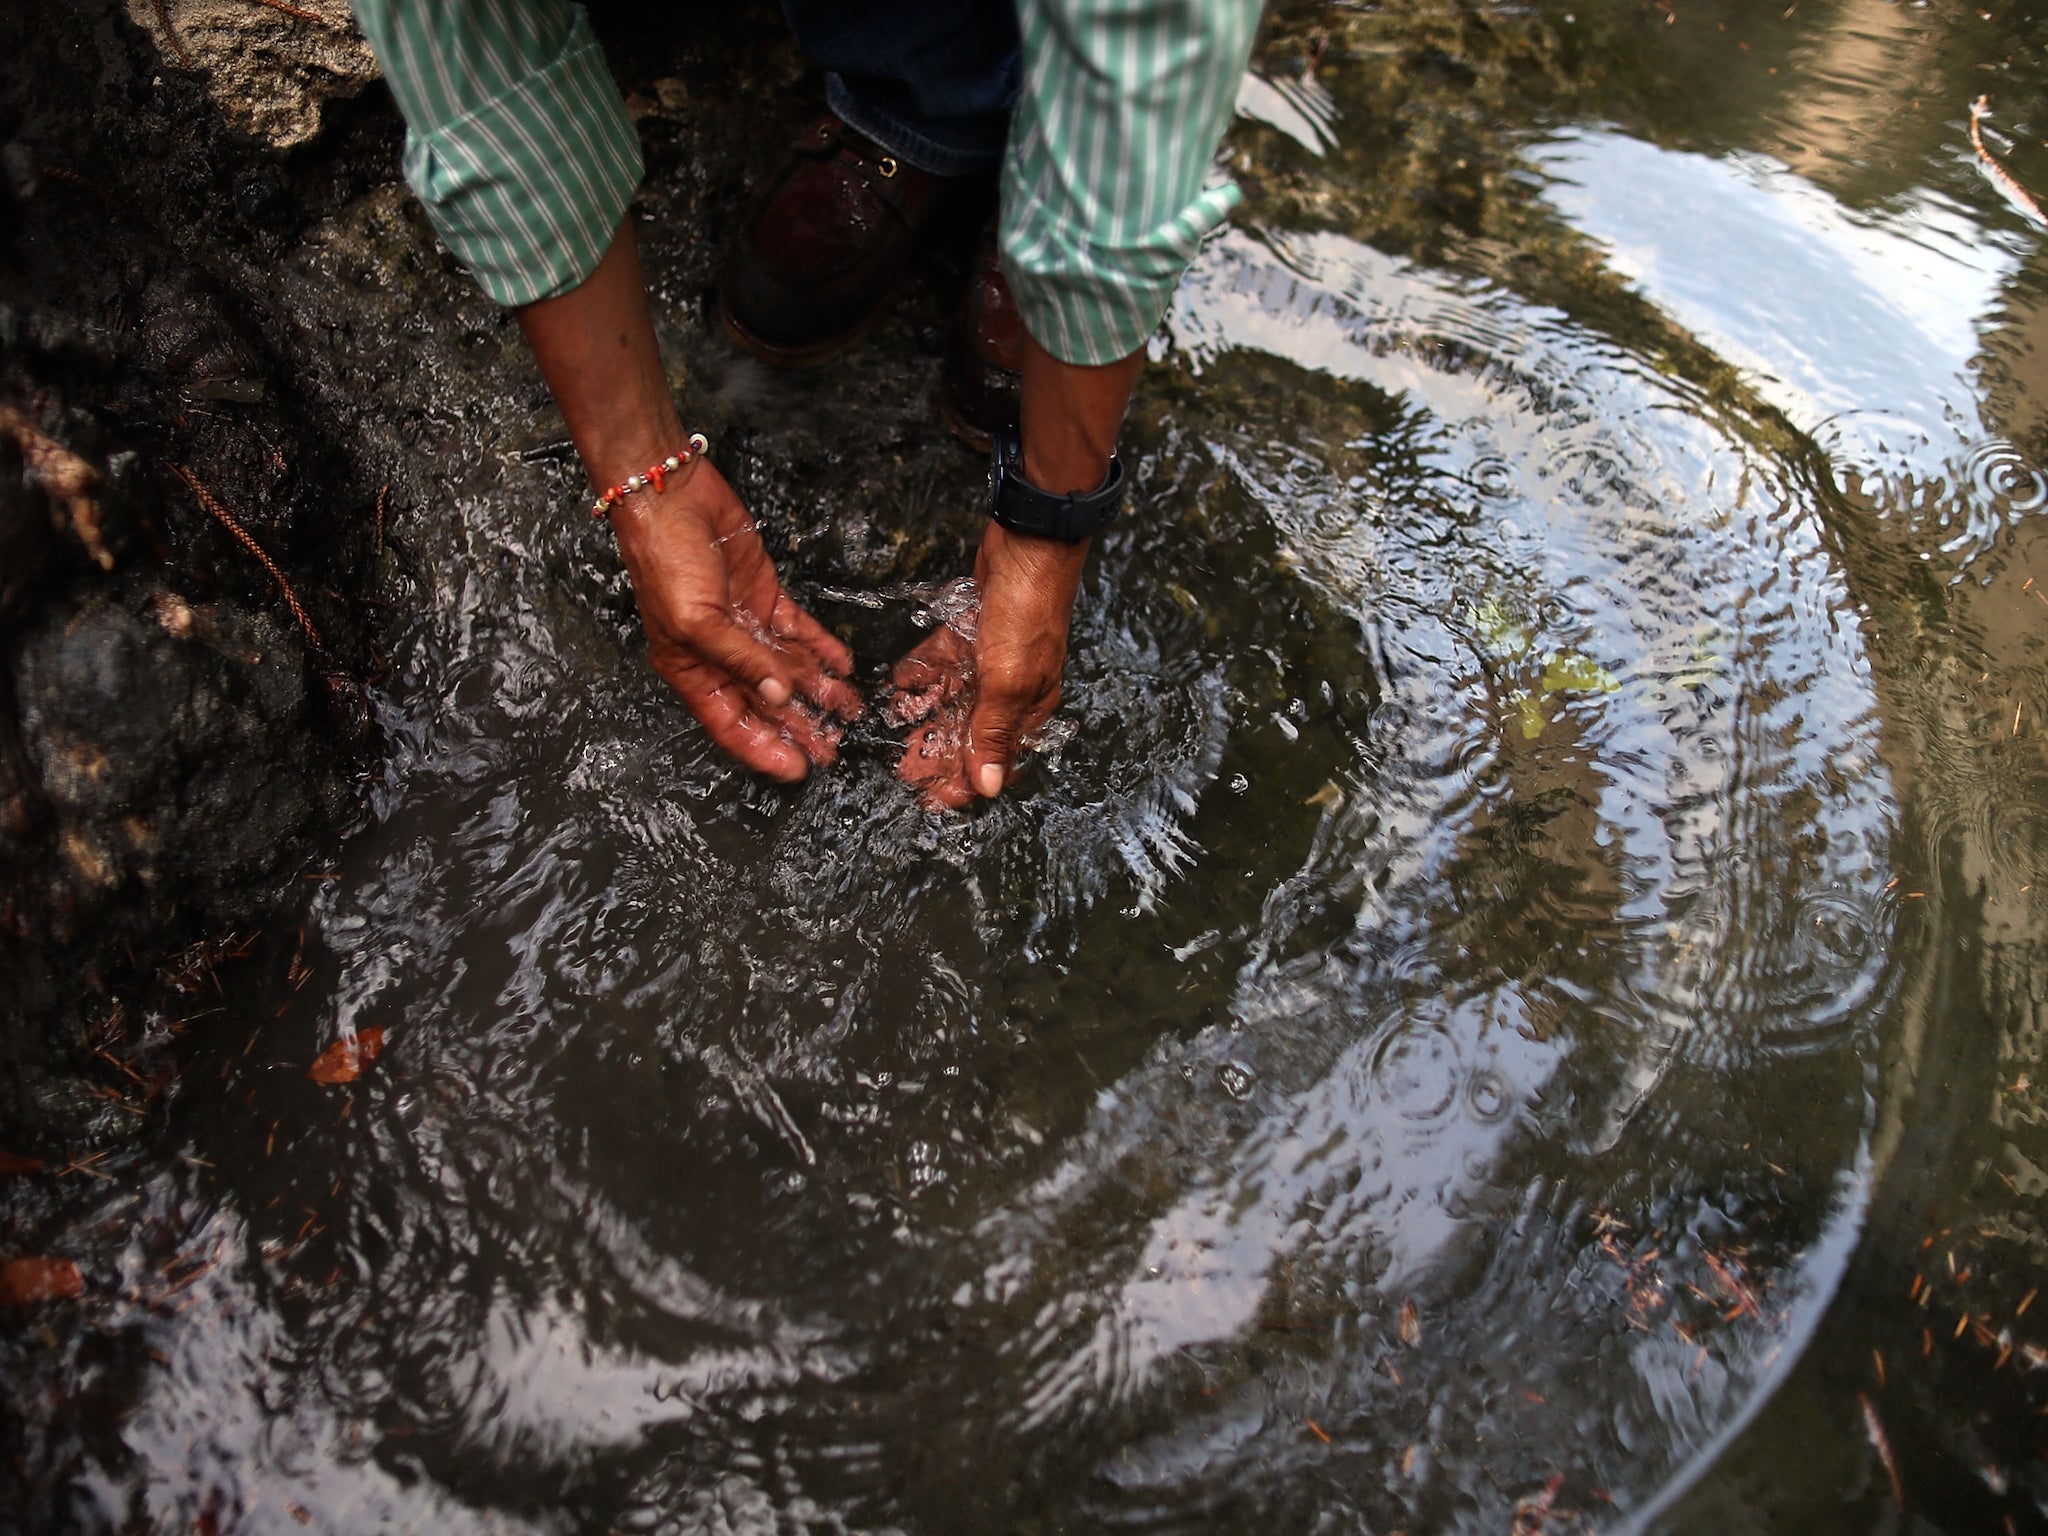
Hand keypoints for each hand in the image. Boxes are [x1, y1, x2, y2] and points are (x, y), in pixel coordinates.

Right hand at [610, 459, 861, 780]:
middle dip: (798, 727)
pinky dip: (822, 649)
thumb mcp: (695, 620)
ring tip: (849, 710)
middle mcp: (719, 655)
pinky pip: (798, 633)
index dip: (763, 749)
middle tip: (832, 749)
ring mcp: (744, 626)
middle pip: (764, 704)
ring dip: (818, 691)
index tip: (797, 768)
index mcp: (691, 670)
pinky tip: (843, 665)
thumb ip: (740, 660)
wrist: (672, 497)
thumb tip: (778, 696)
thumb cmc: (665, 559)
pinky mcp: (765, 598)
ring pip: (787, 670)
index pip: (730, 723)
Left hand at [890, 522, 1086, 809]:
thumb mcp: (1008, 681)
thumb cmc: (1027, 613)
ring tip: (895, 727)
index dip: (961, 780)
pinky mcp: (970, 632)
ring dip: (924, 714)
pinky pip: (941, 663)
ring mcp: (989, 659)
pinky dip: (921, 675)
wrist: (1026, 545)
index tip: (927, 799)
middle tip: (900, 768)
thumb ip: (993, 733)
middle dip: (936, 751)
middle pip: (967, 732)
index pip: (993, 758)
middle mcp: (1009, 688)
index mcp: (1027, 707)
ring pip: (951, 698)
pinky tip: (899, 685)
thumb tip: (989, 788)